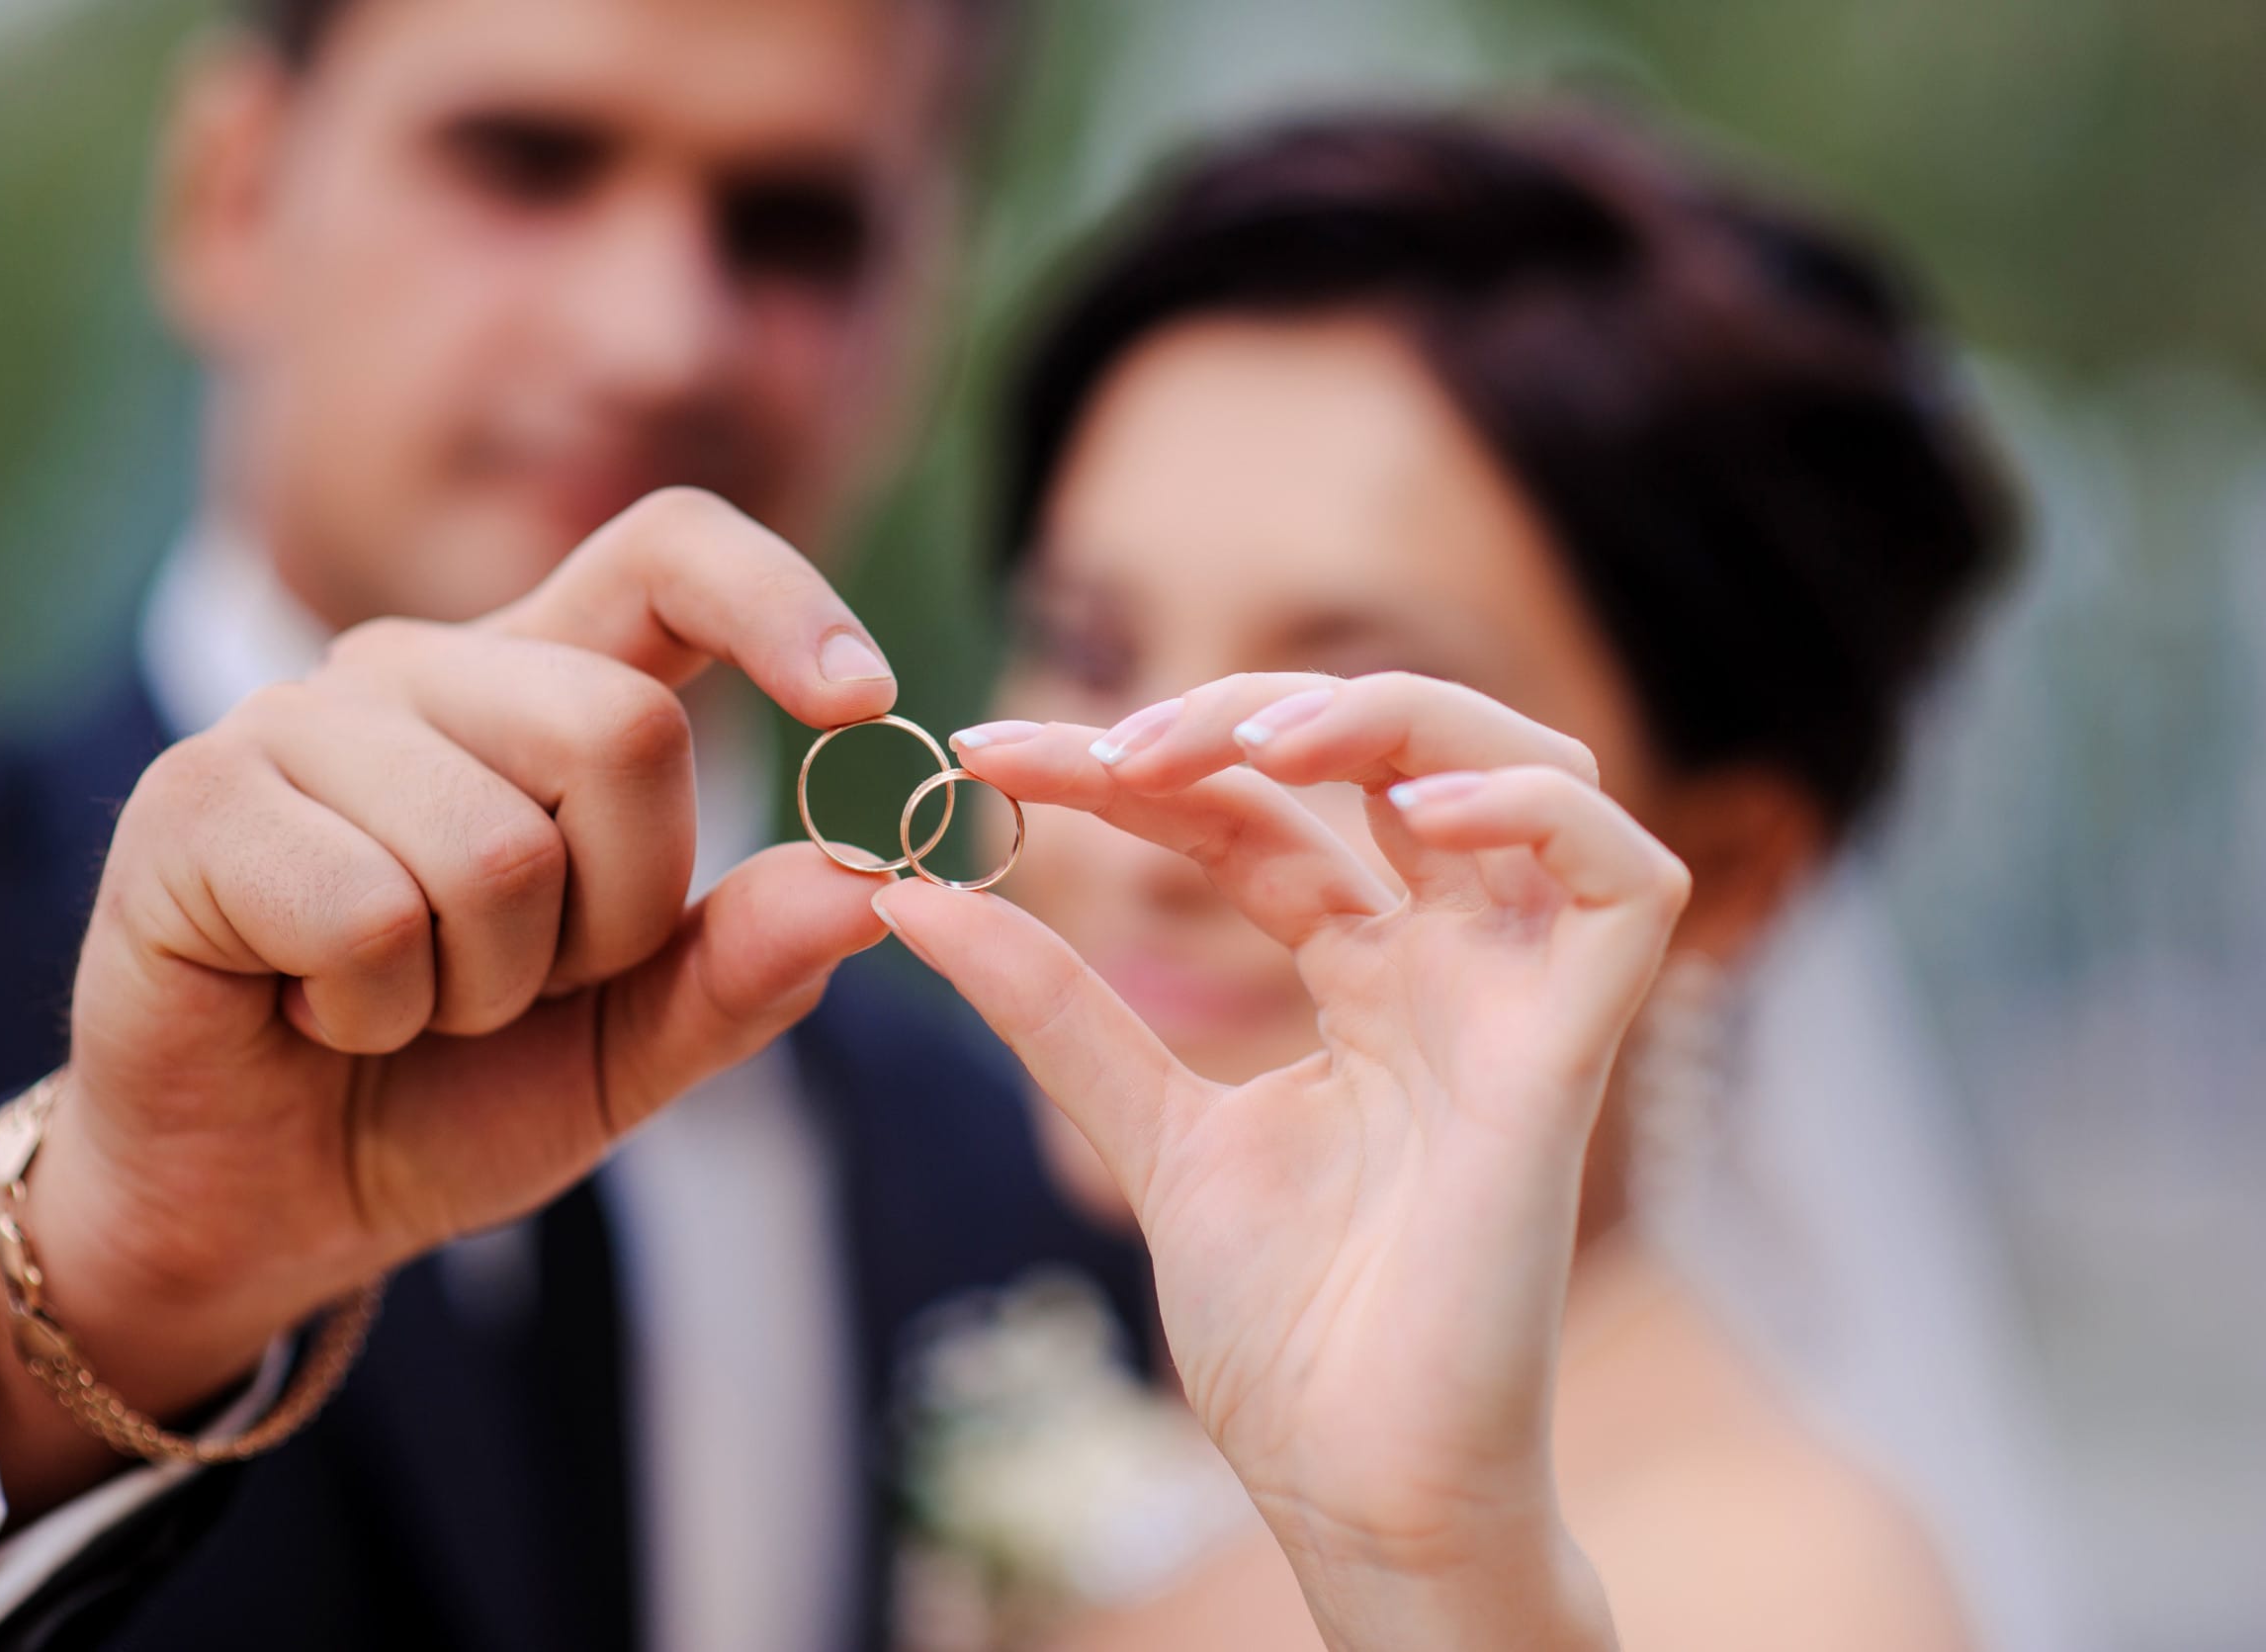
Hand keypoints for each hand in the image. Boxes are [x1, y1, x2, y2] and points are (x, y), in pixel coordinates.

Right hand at [0, 490, 897, 1514]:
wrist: (258, 1202)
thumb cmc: (445, 1095)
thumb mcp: (630, 1047)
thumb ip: (744, 964)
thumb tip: (872, 882)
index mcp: (541, 690)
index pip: (669, 552)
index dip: (778, 599)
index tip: (867, 702)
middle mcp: (419, 670)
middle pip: (624, 729)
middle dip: (617, 915)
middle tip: (523, 986)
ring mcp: (294, 720)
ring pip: (499, 846)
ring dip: (483, 987)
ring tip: (405, 1005)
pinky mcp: (194, 800)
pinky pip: (372, 915)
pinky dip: (376, 1012)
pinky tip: (317, 1013)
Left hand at [875, 673, 1688, 1651]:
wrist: (1356, 1492)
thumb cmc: (1286, 1337)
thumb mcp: (1142, 1134)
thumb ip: (1053, 1012)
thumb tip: (908, 896)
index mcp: (1367, 980)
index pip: (1257, 813)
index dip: (1135, 766)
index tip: (991, 754)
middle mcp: (1453, 969)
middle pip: (1391, 757)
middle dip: (1252, 716)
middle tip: (1110, 747)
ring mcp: (1520, 1003)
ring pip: (1530, 770)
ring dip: (1392, 720)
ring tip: (1248, 744)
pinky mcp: (1575, 1056)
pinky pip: (1624, 879)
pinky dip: (1532, 809)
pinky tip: (1406, 808)